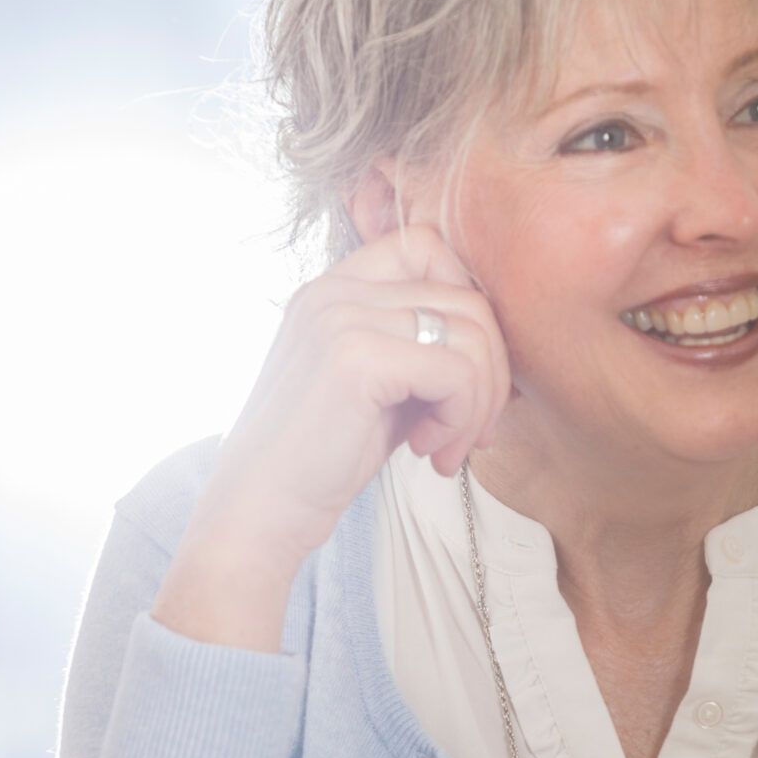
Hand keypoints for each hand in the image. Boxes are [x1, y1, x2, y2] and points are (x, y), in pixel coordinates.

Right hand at [154, 224, 510, 647]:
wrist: (258, 511)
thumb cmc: (321, 459)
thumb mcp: (377, 386)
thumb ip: (421, 349)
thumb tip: (499, 348)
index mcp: (332, 288)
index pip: (427, 246)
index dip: (467, 303)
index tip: (463, 374)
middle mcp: (334, 290)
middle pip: (466, 296)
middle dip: (490, 370)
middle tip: (471, 431)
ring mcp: (342, 318)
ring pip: (472, 334)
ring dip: (479, 402)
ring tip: (447, 449)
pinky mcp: (357, 358)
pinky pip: (457, 373)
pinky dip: (461, 419)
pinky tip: (428, 453)